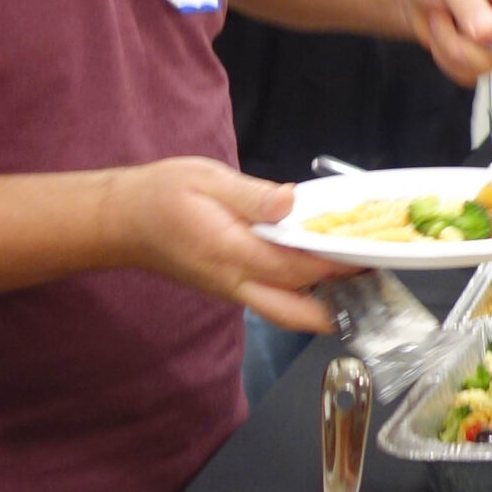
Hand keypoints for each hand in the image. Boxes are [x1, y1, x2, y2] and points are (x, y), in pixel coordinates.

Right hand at [105, 159, 347, 334]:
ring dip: (323, 303)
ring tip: (354, 275)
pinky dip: (302, 295)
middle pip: (297, 312)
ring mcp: (233, 293)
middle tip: (369, 277)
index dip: (336, 264)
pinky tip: (320, 272)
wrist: (121, 222)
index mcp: (231, 253)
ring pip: (287, 313)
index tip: (370, 255)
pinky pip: (274, 302)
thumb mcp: (204, 178)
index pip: (296, 266)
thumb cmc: (160, 195)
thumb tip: (291, 202)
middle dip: (338, 303)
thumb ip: (251, 195)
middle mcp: (235, 283)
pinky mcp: (231, 291)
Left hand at [394, 0, 491, 84]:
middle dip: (465, 39)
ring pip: (485, 64)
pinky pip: (471, 74)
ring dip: (451, 46)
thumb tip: (489, 31)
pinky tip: (444, 36)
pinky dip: (448, 60)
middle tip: (441, 16)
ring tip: (441, 21)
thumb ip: (468, 1)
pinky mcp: (489, 58)